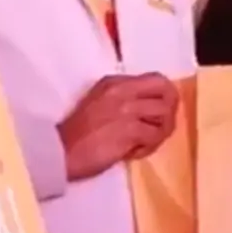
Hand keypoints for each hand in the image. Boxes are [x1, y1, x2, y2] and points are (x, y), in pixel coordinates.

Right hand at [58, 73, 178, 180]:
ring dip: (160, 132)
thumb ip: (123, 98)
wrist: (61, 151)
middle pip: (167, 91)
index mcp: (116, 82)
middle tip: (161, 126)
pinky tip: (134, 152)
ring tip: (145, 142)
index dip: (165, 96)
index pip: (156, 79)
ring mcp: (128, 109)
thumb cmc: (77, 132)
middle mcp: (124, 90)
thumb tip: (150, 106)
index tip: (159, 112)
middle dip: (170, 110)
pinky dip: (149, 148)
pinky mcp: (130, 130)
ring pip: (165, 115)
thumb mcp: (99, 102)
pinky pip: (155, 136)